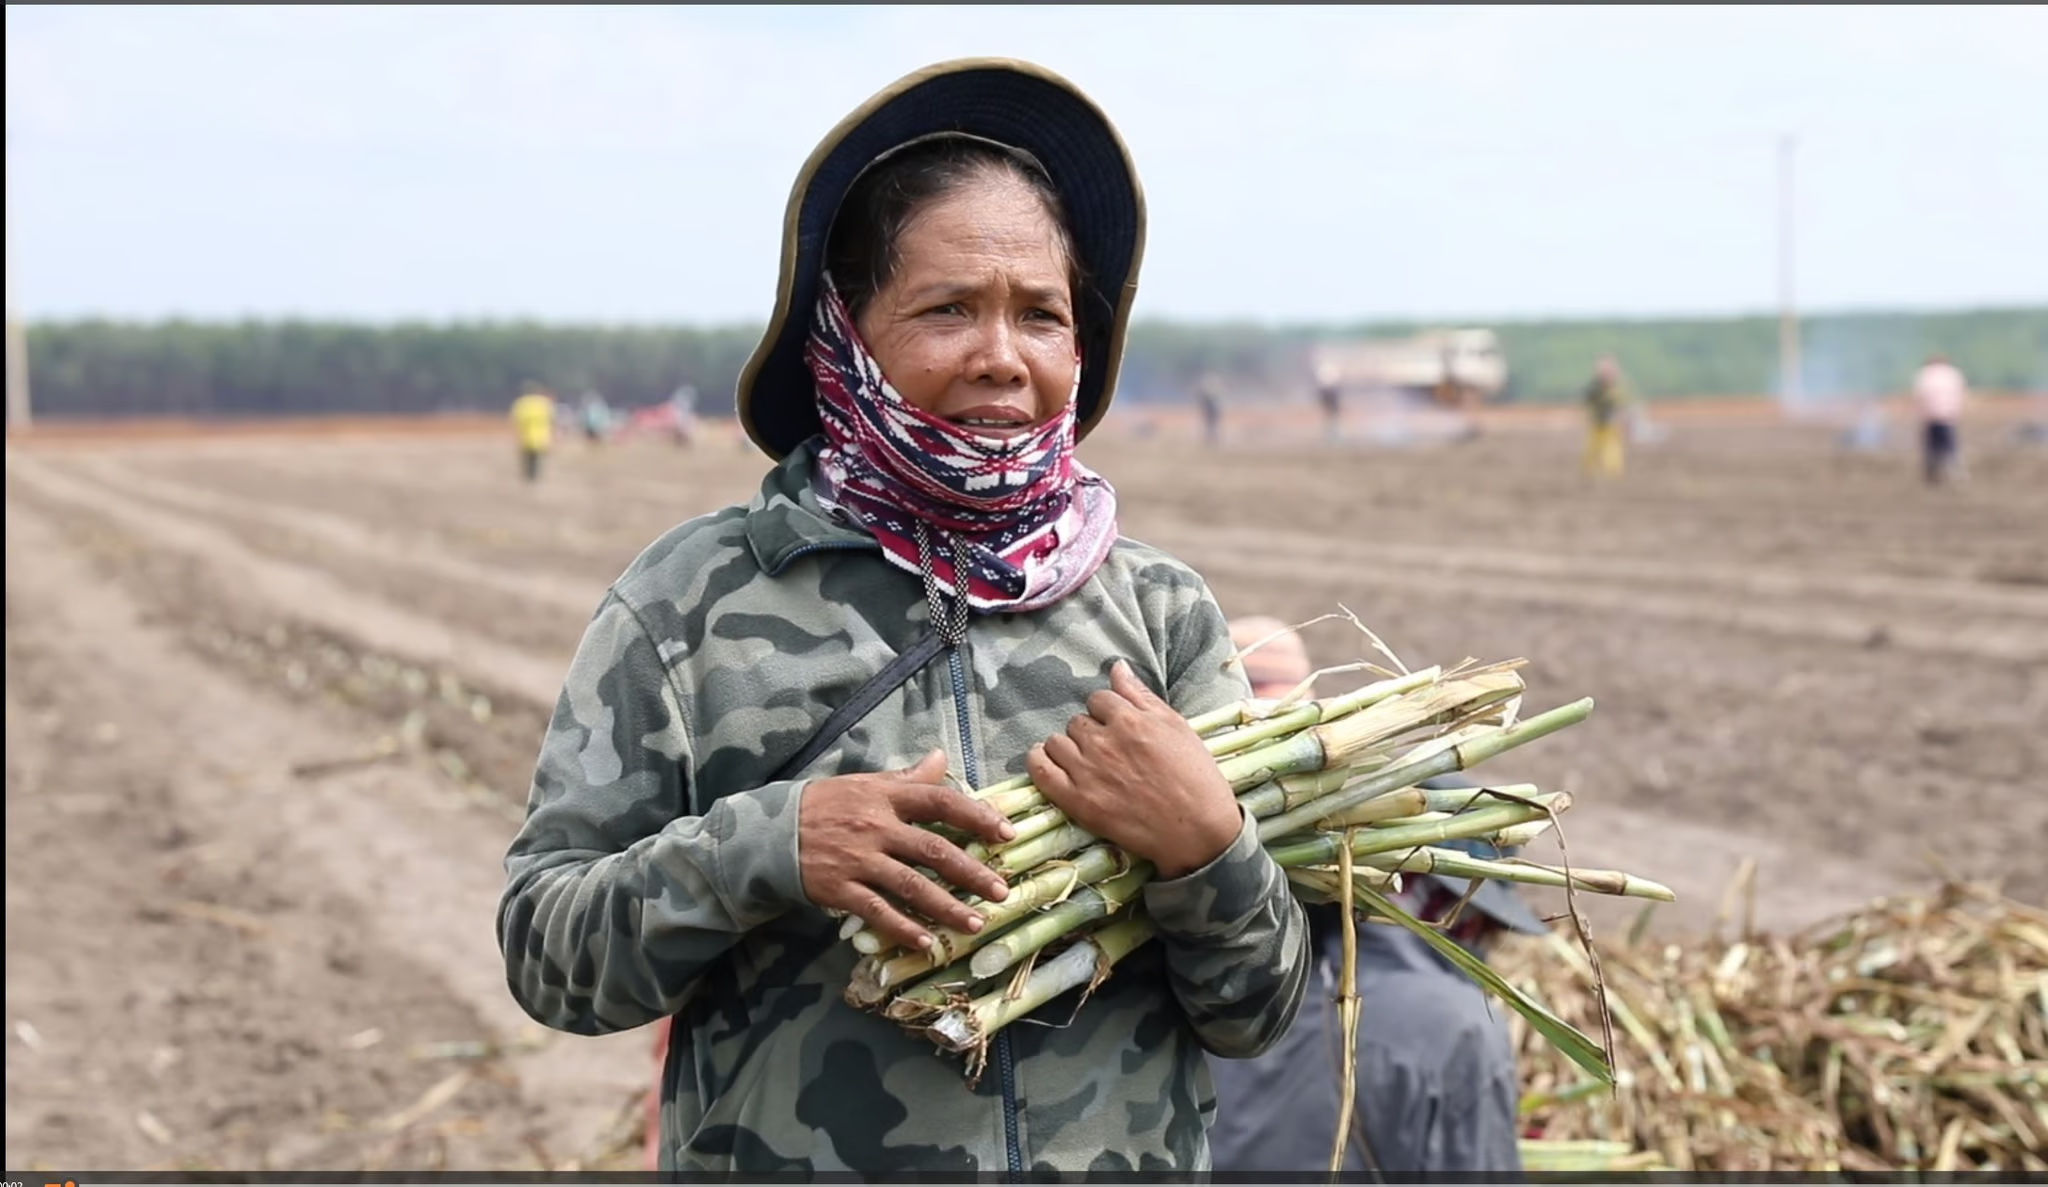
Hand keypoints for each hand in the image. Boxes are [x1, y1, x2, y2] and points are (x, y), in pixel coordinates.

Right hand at [798, 750, 1014, 951]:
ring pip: (911, 886)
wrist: (771, 830)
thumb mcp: (867, 783)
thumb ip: (908, 777)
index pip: (940, 802)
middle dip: (971, 873)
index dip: (976, 816)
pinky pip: (878, 912)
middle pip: (933, 850)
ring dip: (946, 907)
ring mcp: (858, 859)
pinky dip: (903, 929)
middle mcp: (876, 826)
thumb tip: (942, 757)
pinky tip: (927, 944)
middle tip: (1001, 891)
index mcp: (886, 796)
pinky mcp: (840, 888)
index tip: (1006, 833)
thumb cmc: (827, 804)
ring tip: (975, 923)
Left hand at [1026, 661, 1243, 878]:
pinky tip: (1049, 761)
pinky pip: (1040, 770)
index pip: (1099, 699)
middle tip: (1108, 751)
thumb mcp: (1176, 726)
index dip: (1107, 713)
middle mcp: (1104, 742)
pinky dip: (1038, 761)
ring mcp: (1087, 772)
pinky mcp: (1077, 801)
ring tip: (1086, 762)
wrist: (1197, 831)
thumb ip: (1141, 695)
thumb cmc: (1195, 777)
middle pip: (1077, 721)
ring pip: (1056, 742)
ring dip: (1067, 747)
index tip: (1117, 728)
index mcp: (1129, 720)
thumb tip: (1117, 666)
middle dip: (1090, 731)